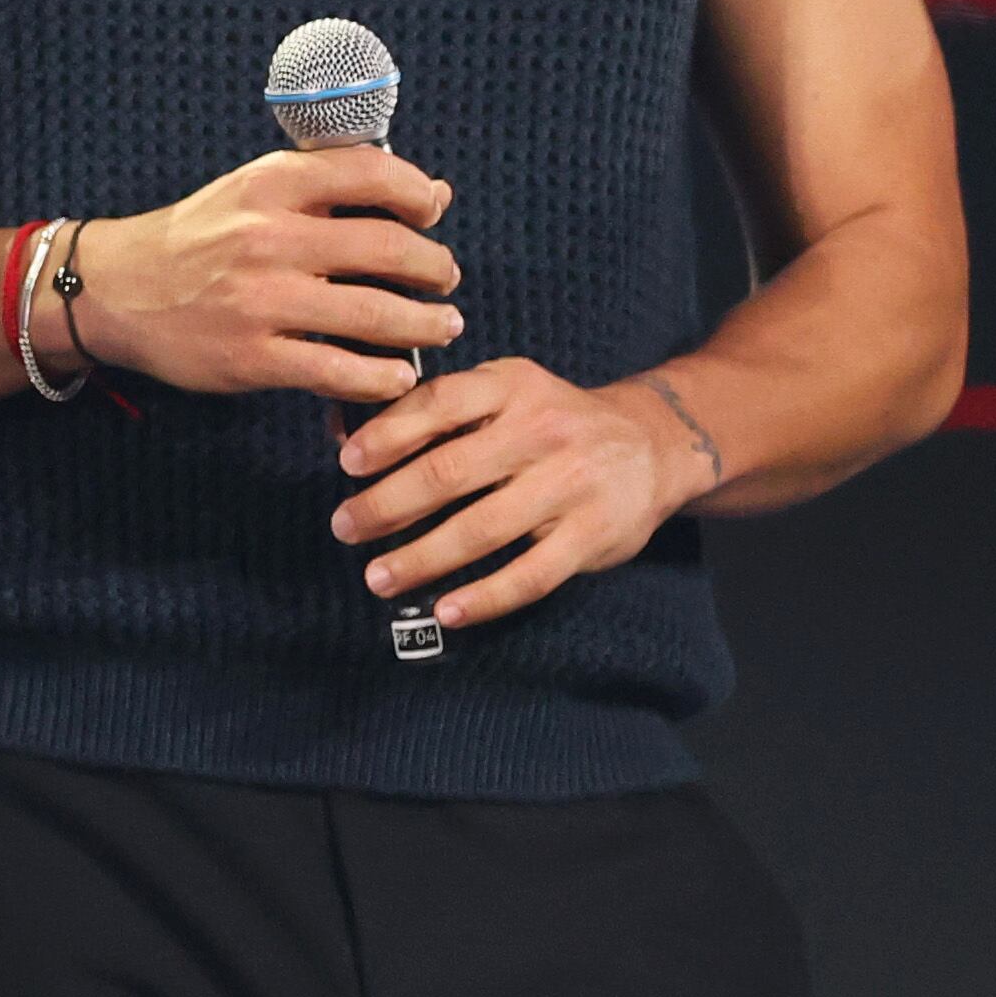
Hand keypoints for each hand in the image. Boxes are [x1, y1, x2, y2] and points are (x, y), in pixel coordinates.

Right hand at [66, 148, 460, 401]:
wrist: (114, 290)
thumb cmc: (197, 239)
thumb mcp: (254, 192)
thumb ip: (336, 187)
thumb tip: (435, 193)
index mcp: (270, 186)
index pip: (371, 173)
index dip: (418, 193)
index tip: (433, 212)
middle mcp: (268, 238)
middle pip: (388, 248)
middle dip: (435, 267)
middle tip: (446, 279)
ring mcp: (261, 302)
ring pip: (376, 315)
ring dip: (425, 324)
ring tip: (442, 326)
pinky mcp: (252, 358)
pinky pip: (339, 371)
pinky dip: (381, 378)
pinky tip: (397, 376)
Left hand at [332, 362, 723, 632]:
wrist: (652, 444)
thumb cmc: (549, 419)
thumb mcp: (503, 391)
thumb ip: (433, 408)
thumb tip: (343, 435)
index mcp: (512, 385)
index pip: (439, 403)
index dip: (387, 434)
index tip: (347, 464)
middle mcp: (542, 430)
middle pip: (449, 471)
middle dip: (387, 504)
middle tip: (345, 527)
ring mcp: (571, 485)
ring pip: (482, 529)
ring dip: (422, 558)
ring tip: (377, 577)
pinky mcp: (592, 535)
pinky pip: (530, 575)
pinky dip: (484, 597)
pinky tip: (446, 611)